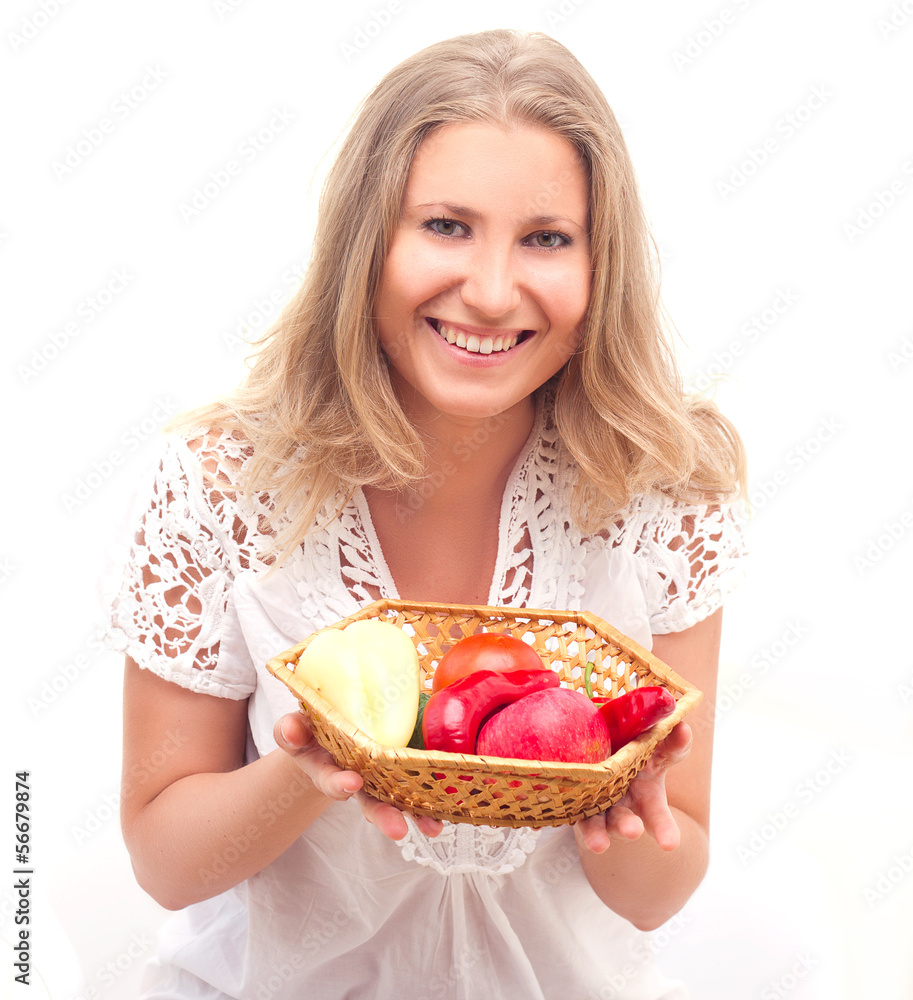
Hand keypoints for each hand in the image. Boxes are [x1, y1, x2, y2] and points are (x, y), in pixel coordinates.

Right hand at [273, 712, 443, 841]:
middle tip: (397, 829)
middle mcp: (356, 781)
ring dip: (416, 815)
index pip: (332, 780)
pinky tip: (446, 814)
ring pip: (397, 801)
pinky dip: (431, 802)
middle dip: (383, 816)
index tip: (352, 783)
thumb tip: (289, 728)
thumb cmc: (313, 732)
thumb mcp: (298, 730)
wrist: (331, 736)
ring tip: (433, 829)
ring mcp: (380, 781)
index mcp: (329, 770)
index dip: (340, 784)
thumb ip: (291, 730)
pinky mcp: (401, 773)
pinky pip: (417, 788)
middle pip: (370, 802)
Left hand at [575, 722, 692, 854]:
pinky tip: (553, 810)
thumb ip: (670, 741)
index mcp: (646, 797)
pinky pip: (566, 804)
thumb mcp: (656, 746)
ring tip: (598, 844)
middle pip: (625, 823)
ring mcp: (595, 804)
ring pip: (595, 823)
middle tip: (633, 831)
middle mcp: (621, 807)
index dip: (665, 831)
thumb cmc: (636, 750)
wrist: (601, 746)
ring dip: (596, 833)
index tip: (669, 844)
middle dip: (628, 827)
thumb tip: (682, 727)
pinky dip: (562, 806)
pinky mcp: (571, 798)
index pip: (658, 818)